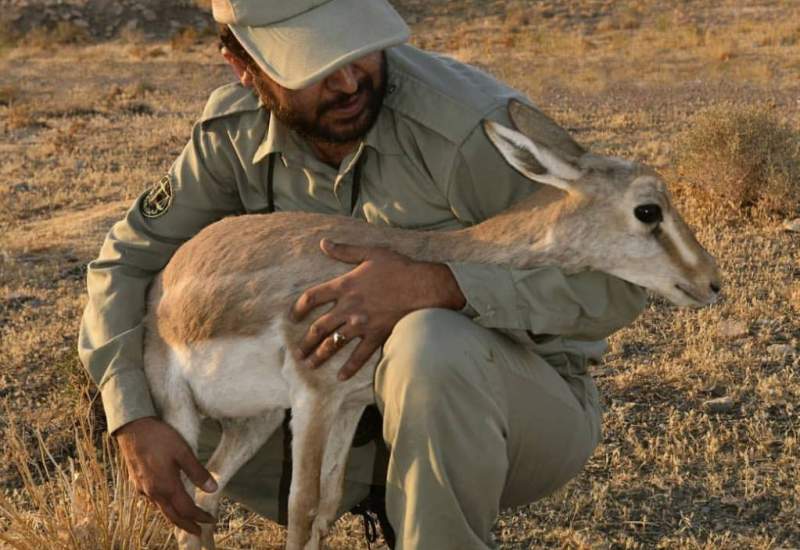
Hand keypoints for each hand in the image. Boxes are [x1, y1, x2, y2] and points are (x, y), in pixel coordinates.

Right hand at [115, 417, 217, 534]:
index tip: (211, 520)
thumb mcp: (183, 451)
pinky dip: (163, 506)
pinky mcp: (136, 482)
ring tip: (186, 519)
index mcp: (166, 486)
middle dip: (187, 525)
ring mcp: (142, 488)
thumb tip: (213, 489)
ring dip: (175, 517)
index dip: (200, 517)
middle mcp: (153, 492)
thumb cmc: (159, 437)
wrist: (132, 427)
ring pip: (161, 509)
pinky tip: (167, 501)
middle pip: (172, 516)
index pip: (187, 510)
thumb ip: (197, 472)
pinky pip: (152, 500)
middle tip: (199, 531)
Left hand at [291, 239, 464, 378]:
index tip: (294, 317)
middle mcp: (348, 307)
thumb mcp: (370, 253)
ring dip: (319, 356)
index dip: (299, 308)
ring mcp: (361, 324)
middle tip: (298, 352)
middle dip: (306, 342)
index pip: (312, 297)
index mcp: (344, 285)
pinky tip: (340, 376)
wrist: (423, 286)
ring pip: (334, 344)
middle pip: (319, 327)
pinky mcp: (376, 336)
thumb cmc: (398, 267)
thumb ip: (345, 250)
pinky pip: (359, 356)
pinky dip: (349, 367)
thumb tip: (324, 243)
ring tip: (310, 365)